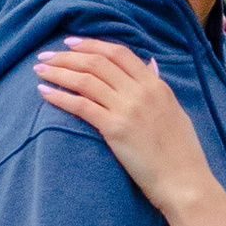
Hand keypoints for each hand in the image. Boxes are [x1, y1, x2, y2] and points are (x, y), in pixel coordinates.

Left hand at [35, 38, 225, 225]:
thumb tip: (150, 65)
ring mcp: (128, 109)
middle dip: (68, 55)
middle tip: (46, 55)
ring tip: (40, 70)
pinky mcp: (115, 130)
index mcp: (156, 85)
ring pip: (86, 80)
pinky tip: (44, 92)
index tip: (71, 43)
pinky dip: (60, 96)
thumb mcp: (174, 111)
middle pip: (97, 62)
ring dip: (59, 72)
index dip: (91, 44)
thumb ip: (158, 87)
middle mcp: (142, 91)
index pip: (119, 53)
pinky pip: (81, 106)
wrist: (185, 182)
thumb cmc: (181, 153)